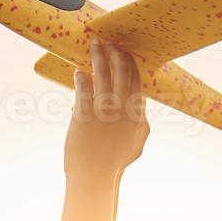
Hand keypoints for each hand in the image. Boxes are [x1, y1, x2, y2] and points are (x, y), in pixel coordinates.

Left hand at [64, 40, 149, 179]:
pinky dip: (82, 77)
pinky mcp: (84, 115)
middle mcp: (123, 110)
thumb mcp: (135, 146)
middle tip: (109, 42)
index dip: (130, 63)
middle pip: (122, 72)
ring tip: (94, 44)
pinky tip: (78, 70)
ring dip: (99, 56)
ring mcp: (104, 112)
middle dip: (116, 53)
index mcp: (136, 115)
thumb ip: (141, 127)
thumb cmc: (113, 164)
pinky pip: (83, 89)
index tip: (124, 51)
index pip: (136, 80)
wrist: (94, 177)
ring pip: (103, 74)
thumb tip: (143, 114)